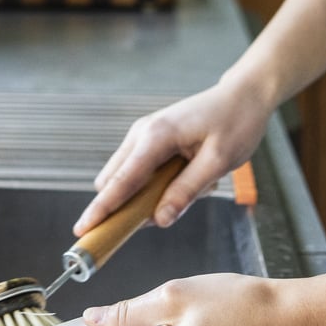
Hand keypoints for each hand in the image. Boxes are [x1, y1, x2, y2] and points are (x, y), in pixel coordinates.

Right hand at [73, 80, 271, 236]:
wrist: (243, 95)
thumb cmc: (235, 123)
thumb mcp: (218, 161)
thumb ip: (186, 191)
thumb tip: (159, 220)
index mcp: (156, 137)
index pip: (121, 181)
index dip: (101, 209)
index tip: (82, 230)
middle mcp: (141, 133)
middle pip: (113, 181)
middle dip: (123, 206)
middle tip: (160, 216)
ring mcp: (144, 135)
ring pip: (126, 177)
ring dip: (147, 195)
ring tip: (195, 182)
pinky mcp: (152, 139)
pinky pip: (141, 171)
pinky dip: (156, 184)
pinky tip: (192, 174)